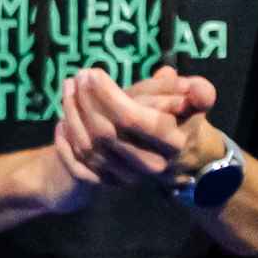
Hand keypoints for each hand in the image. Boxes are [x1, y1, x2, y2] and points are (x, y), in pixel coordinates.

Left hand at [57, 66, 214, 193]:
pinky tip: (60, 123)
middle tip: (77, 77)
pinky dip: (65, 145)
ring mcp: (128, 178)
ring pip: (88, 148)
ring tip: (68, 90)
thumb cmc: (180, 119)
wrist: (179, 157)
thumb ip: (197, 92)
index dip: (108, 95)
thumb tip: (191, 86)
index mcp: (171, 143)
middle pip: (104, 133)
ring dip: (71, 116)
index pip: (131, 119)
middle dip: (85, 101)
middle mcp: (150, 165)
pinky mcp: (110, 184)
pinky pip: (78, 167)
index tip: (92, 73)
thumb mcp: (192, 102)